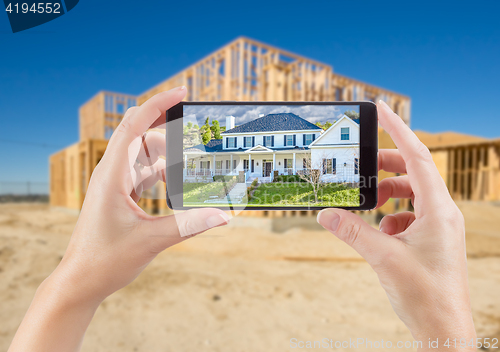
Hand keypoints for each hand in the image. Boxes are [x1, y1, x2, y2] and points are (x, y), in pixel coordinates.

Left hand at [8, 87, 229, 351]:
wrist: (81, 281)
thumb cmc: (105, 260)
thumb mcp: (151, 241)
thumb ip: (190, 225)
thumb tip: (224, 215)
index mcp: (113, 175)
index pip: (134, 125)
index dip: (158, 104)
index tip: (182, 92)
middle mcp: (112, 173)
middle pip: (140, 133)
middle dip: (168, 124)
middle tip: (197, 124)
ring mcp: (115, 183)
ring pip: (143, 153)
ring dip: (168, 151)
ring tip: (194, 152)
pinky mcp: (120, 195)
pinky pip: (143, 172)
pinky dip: (162, 170)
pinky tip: (179, 177)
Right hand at [317, 100, 475, 348]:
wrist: (444, 329)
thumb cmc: (426, 295)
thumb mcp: (383, 258)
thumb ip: (352, 232)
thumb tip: (326, 214)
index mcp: (438, 210)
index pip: (417, 157)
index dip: (398, 130)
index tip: (381, 109)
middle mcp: (443, 214)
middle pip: (413, 173)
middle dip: (386, 167)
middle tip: (363, 166)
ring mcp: (439, 227)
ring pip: (412, 195)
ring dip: (388, 195)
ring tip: (369, 205)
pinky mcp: (433, 240)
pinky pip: (411, 215)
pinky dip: (392, 216)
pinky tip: (381, 233)